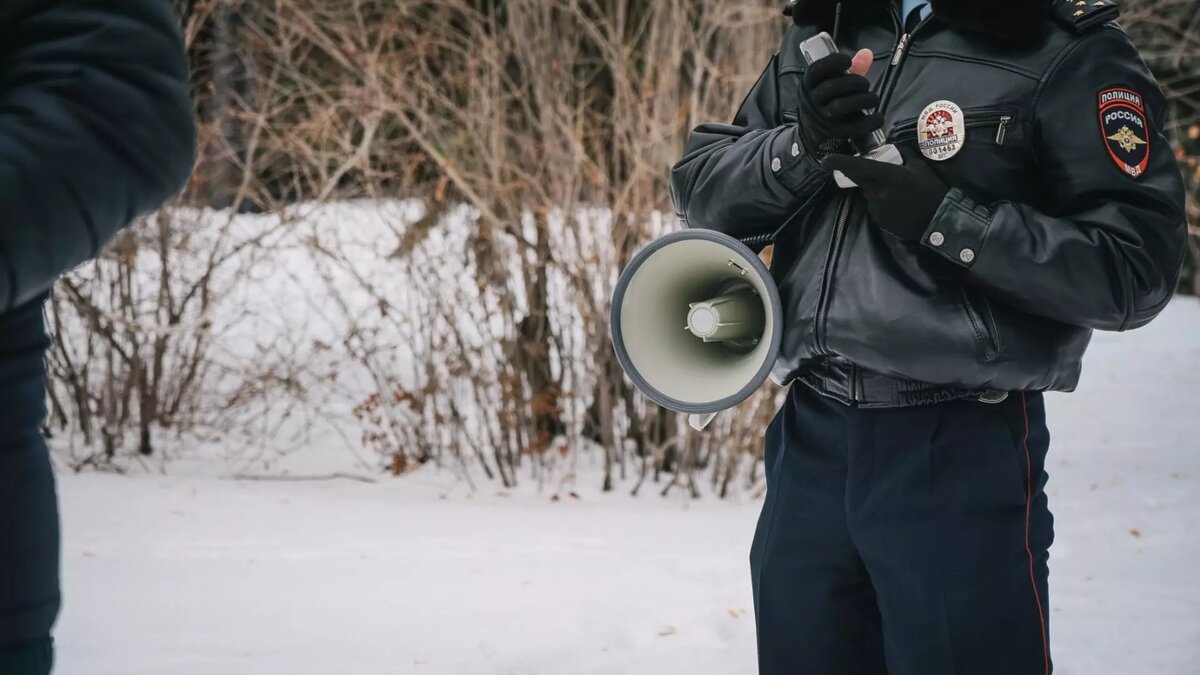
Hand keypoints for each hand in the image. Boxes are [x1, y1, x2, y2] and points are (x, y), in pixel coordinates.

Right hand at [799, 49, 880, 158]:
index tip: (848, 60)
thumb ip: (849, 69)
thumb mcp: (830, 83)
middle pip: (831, 87)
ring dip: (864, 99)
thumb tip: (867, 54)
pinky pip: (855, 128)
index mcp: (809, 85)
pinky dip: (871, 121)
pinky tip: (877, 116)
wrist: (813, 135)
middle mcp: (813, 102)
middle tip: (865, 84)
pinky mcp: (836, 134)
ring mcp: (823, 119)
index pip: (816, 70)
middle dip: (855, 82)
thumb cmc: (826, 102)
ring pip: (841, 106)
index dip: (833, 62)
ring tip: (873, 99)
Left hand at [821, 147, 950, 241]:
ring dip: (877, 190)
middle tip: (885, 175)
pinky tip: (899, 205)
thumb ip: (903, 154)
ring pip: (869, 193)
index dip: (839, 162)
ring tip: (899, 193)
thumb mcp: (920, 167)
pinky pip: (875, 207)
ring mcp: (877, 209)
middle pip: (861, 179)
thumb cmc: (932, 190)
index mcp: (888, 176)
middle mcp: (878, 192)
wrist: (939, 221)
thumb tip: (891, 148)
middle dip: (866, 174)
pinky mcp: (879, 221)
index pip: (857, 167)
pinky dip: (882, 203)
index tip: (825, 160)